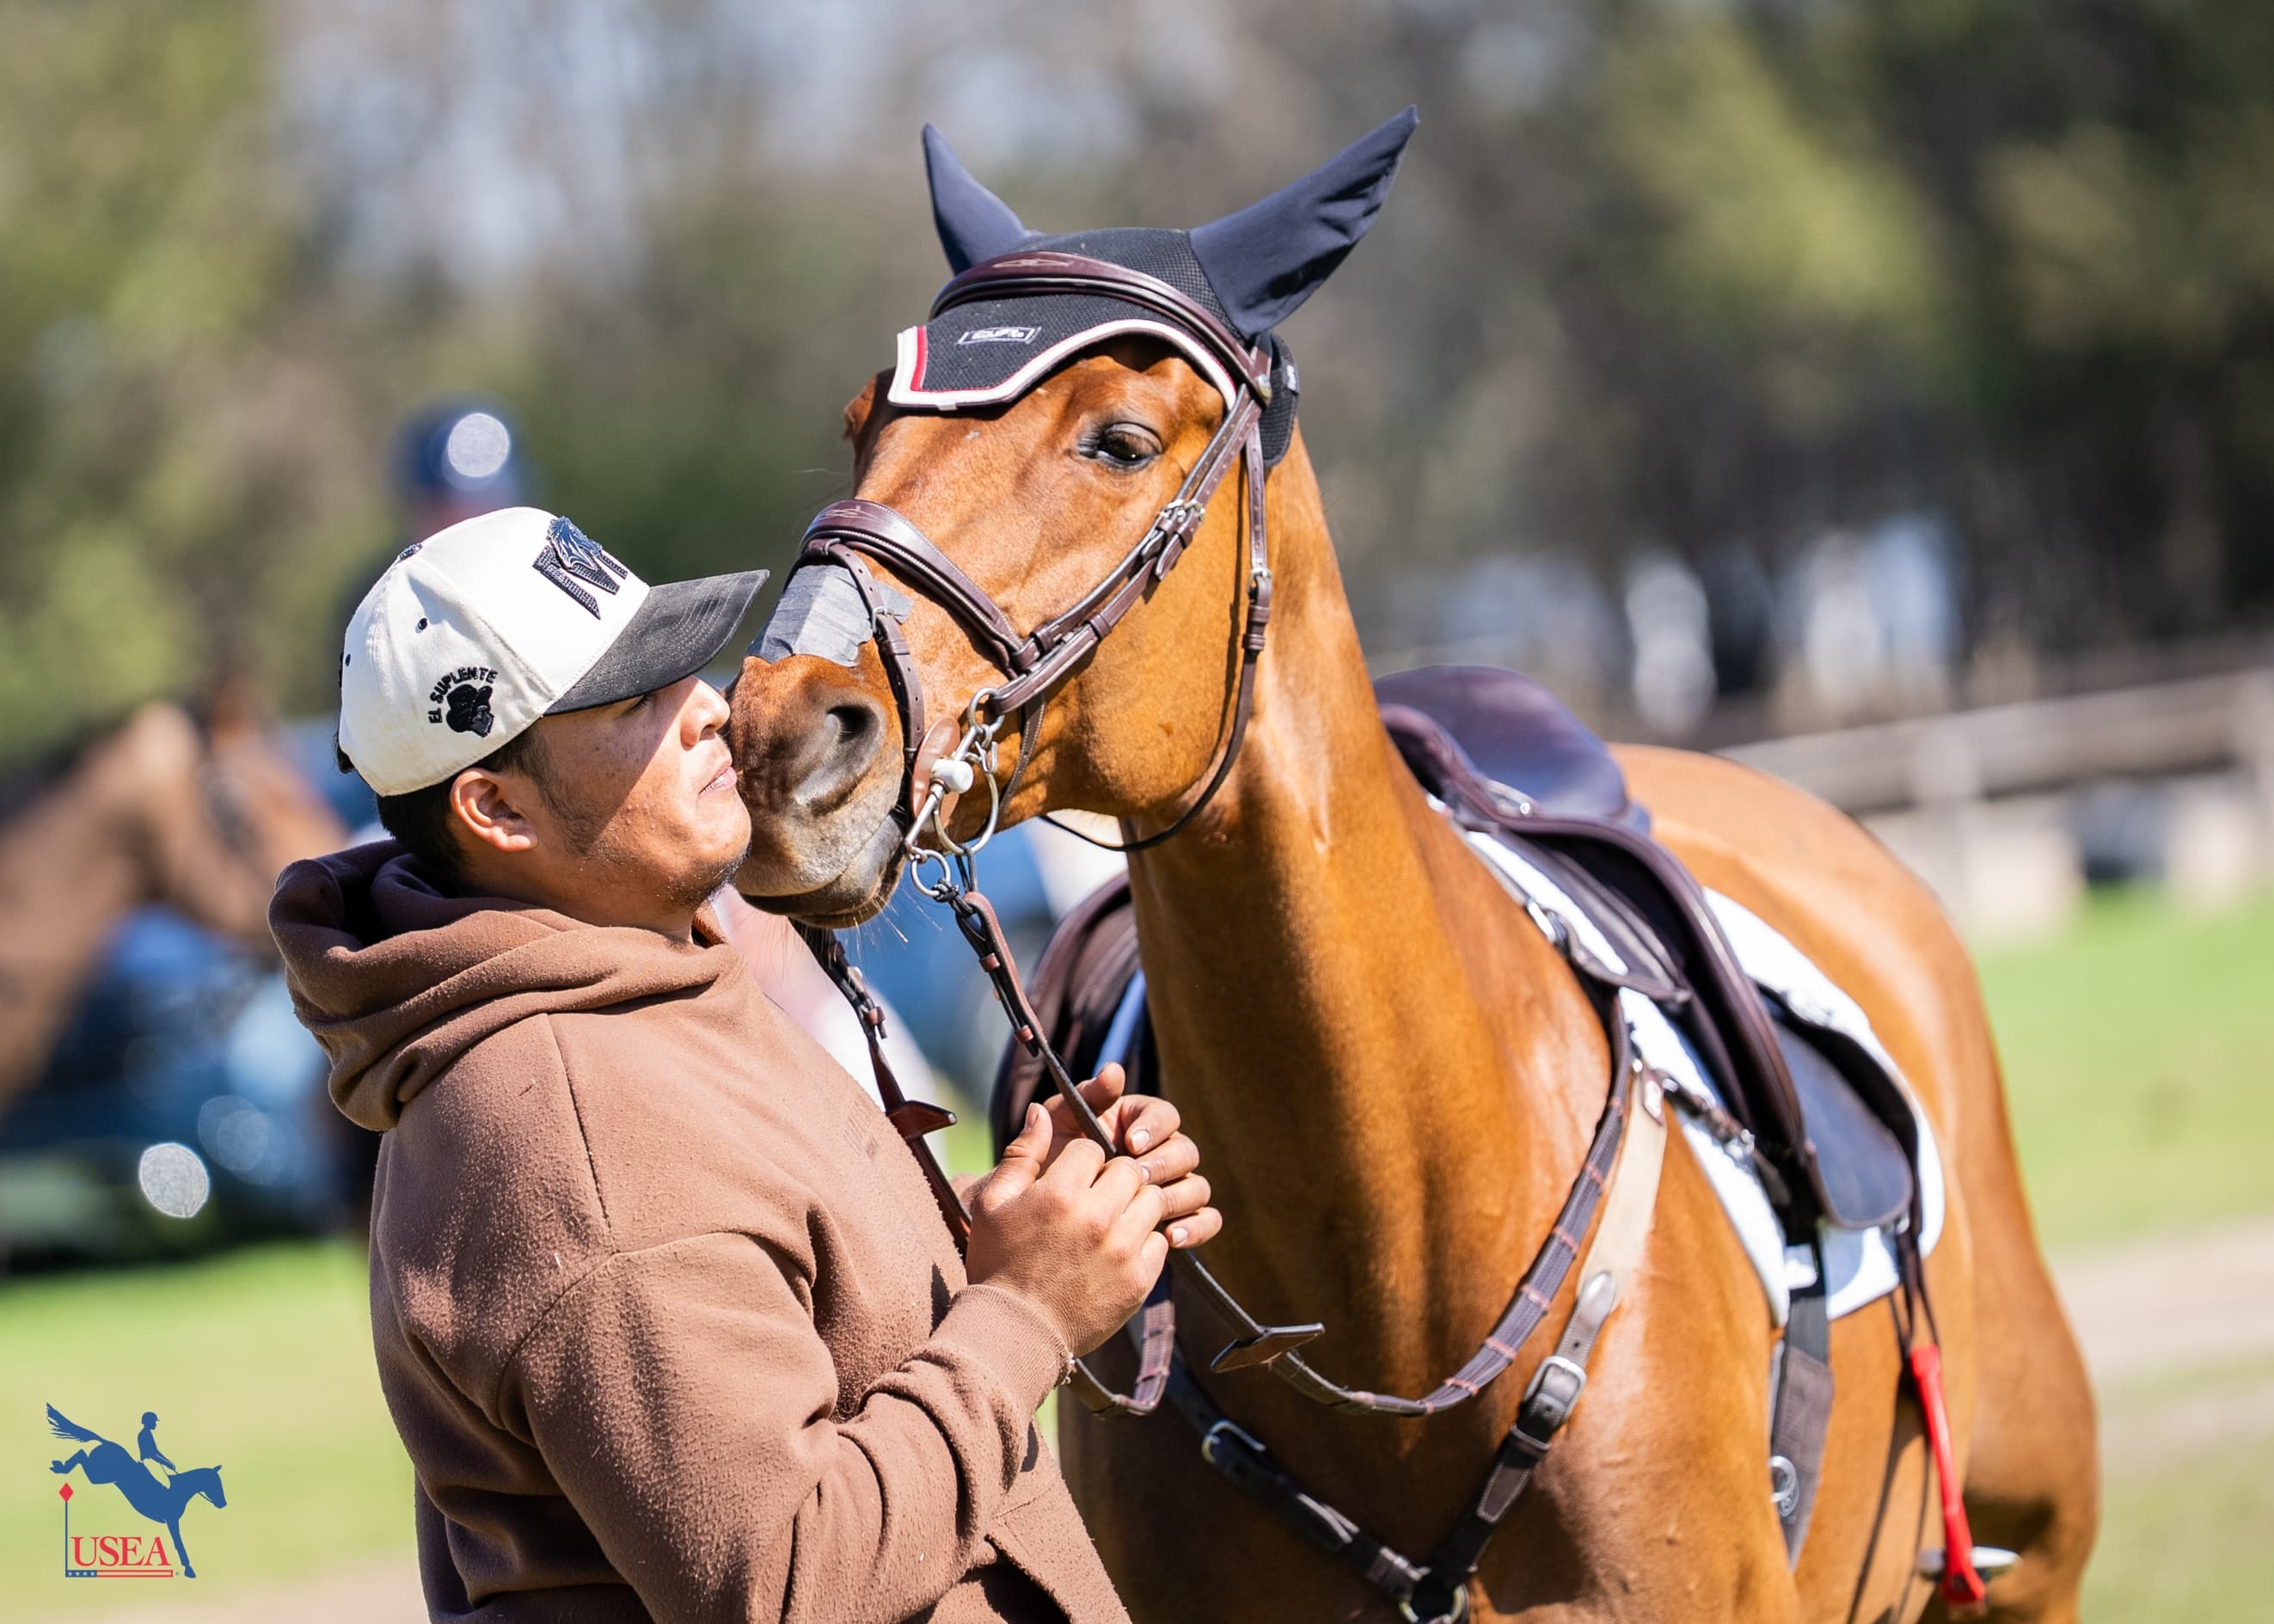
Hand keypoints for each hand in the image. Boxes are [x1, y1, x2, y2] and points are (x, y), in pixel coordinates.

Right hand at [962, 1102, 1171, 1355]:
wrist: (1014, 1334)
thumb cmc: (997, 1265)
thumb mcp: (993, 1204)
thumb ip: (1021, 1153)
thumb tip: (1039, 1110)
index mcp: (1060, 1193)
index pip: (1092, 1147)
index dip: (1081, 1160)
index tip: (1071, 1178)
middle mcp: (1098, 1217)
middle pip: (1129, 1169)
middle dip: (1113, 1176)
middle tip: (1095, 1196)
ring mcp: (1122, 1250)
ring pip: (1151, 1200)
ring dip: (1134, 1204)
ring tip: (1110, 1221)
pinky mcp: (1139, 1280)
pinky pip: (1159, 1240)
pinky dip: (1144, 1240)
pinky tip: (1118, 1250)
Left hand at [1039, 1065, 1218, 1250]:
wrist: (1044, 1216)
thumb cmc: (1051, 1163)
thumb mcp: (1061, 1126)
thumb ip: (1087, 1096)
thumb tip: (1113, 1070)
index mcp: (1139, 1122)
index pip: (1164, 1116)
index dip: (1153, 1127)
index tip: (1130, 1142)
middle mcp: (1161, 1152)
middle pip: (1186, 1151)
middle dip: (1164, 1164)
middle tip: (1138, 1178)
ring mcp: (1172, 1186)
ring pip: (1198, 1186)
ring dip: (1179, 1197)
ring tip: (1154, 1213)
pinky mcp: (1179, 1218)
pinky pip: (1207, 1219)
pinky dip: (1197, 1226)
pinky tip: (1170, 1235)